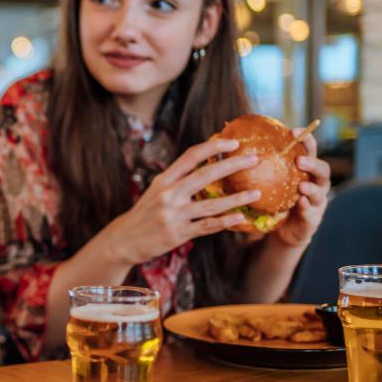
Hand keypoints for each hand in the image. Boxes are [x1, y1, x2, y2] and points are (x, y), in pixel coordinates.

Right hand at [95, 138, 261, 266]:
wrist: (124, 239)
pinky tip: (240, 217)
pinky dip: (225, 222)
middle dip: (232, 165)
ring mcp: (173, 215)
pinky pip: (207, 226)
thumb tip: (206, 164)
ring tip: (256, 193)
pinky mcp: (178, 234)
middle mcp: (168, 194)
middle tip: (254, 159)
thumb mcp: (156, 190)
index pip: (190, 156)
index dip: (212, 147)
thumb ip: (178, 179)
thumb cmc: (146, 213)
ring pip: (211, 204)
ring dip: (236, 198)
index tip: (233, 142)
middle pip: (205, 175)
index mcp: (164, 180)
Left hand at [271, 130, 330, 249]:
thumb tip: (228, 142)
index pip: (310, 150)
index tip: (293, 131)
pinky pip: (312, 213)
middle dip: (312, 164)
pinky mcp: (312, 220)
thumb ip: (260, 164)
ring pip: (320, 193)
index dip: (306, 139)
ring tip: (302, 186)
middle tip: (299, 160)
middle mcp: (316, 184)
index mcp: (306, 170)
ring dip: (311, 188)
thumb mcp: (270, 181)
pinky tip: (300, 203)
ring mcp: (316, 203)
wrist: (282, 231)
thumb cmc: (274, 200)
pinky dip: (307, 208)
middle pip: (323, 170)